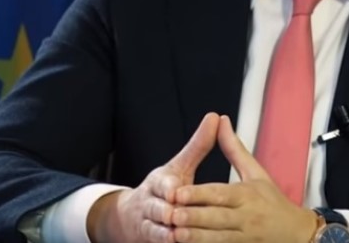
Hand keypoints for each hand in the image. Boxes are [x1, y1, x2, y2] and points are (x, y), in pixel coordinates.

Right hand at [87, 112, 220, 242]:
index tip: (176, 191)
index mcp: (159, 182)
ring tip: (177, 235)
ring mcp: (148, 223)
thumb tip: (216, 117)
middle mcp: (151, 202)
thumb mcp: (179, 167)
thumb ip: (198, 146)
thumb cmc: (165, 189)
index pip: (163, 183)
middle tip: (177, 216)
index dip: (169, 188)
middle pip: (156, 207)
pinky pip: (155, 242)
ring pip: (154, 228)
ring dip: (166, 233)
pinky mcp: (149, 239)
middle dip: (166, 212)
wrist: (132, 216)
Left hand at [171, 116, 317, 242]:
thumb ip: (234, 149)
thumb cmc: (273, 201)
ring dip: (197, 237)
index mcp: (248, 194)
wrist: (298, 233)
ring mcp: (245, 237)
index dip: (199, 194)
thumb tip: (220, 120)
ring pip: (219, 238)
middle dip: (194, 216)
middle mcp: (246, 216)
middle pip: (218, 217)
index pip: (221, 194)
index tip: (177, 193)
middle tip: (172, 214)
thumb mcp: (257, 173)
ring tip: (175, 233)